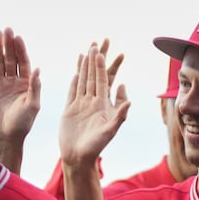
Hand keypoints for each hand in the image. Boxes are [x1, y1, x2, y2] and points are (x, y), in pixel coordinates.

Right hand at [0, 28, 40, 169]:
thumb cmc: (22, 125)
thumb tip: (38, 69)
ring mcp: (0, 86)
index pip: (23, 63)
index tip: (18, 37)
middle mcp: (13, 83)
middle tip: (6, 30)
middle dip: (8, 45)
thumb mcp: (33, 106)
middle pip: (10, 59)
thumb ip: (35, 87)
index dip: (21, 50)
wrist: (5, 138)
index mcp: (26, 85)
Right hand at [59, 39, 129, 166]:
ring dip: (84, 65)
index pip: (106, 79)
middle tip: (98, 42)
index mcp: (103, 104)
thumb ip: (120, 114)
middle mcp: (93, 102)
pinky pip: (72, 91)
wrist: (78, 157)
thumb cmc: (96, 147)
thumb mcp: (110, 130)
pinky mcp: (70, 110)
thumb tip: (128, 99)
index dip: (108, 65)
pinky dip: (75, 80)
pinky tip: (76, 71)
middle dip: (97, 59)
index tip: (109, 50)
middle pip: (95, 75)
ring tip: (86, 51)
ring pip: (83, 80)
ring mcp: (81, 105)